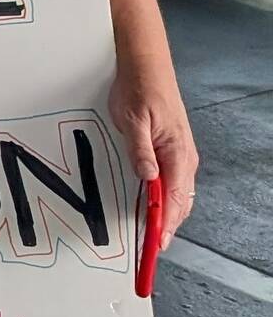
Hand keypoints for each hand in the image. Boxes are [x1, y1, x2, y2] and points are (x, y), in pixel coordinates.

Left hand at [110, 47, 197, 248]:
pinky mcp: (170, 151)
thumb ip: (140, 151)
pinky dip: (164, 200)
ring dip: (166, 215)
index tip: (156, 243)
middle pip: (179, 202)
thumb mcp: (133, 120)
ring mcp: (179, 156)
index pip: (174, 199)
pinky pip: (171, 183)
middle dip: (166, 227)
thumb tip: (147, 178)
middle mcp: (183, 158)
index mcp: (177, 154)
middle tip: (150, 248)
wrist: (146, 68)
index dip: (165, 224)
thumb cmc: (140, 91)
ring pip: (177, 195)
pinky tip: (151, 207)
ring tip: (151, 235)